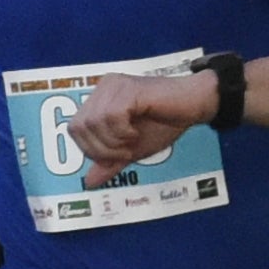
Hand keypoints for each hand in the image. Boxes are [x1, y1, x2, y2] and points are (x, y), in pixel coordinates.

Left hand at [69, 66, 217, 176]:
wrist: (193, 106)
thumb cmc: (164, 123)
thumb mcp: (132, 150)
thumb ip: (110, 163)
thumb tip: (89, 182)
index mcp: (99, 100)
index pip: (74, 129)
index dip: (92, 150)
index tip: (117, 154)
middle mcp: (102, 89)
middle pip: (78, 127)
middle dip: (101, 149)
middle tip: (125, 150)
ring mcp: (114, 85)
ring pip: (93, 122)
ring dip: (113, 141)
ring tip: (133, 140)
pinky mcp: (128, 88)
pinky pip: (111, 116)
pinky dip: (122, 132)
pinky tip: (136, 131)